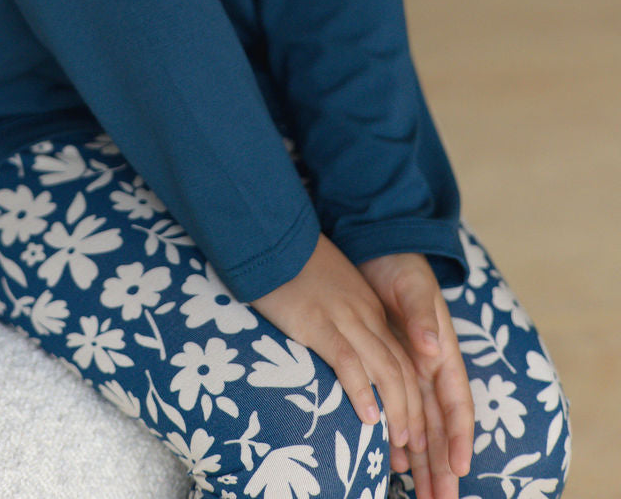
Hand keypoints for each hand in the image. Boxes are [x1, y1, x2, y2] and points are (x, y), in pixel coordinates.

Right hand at [249, 233, 426, 456]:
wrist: (272, 235)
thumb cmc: (293, 268)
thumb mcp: (330, 291)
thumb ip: (342, 318)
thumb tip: (345, 354)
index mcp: (368, 309)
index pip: (402, 359)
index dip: (411, 399)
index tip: (410, 432)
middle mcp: (364, 314)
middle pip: (401, 369)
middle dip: (411, 412)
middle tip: (411, 449)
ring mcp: (343, 318)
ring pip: (384, 369)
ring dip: (396, 409)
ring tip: (398, 442)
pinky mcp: (317, 322)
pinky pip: (348, 361)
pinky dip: (362, 390)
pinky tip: (368, 416)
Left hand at [357, 252, 474, 498]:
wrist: (375, 250)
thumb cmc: (399, 267)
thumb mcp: (412, 286)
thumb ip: (421, 316)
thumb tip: (432, 347)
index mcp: (443, 353)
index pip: (457, 404)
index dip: (459, 437)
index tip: (458, 467)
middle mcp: (430, 369)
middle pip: (440, 427)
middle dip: (443, 466)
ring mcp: (410, 372)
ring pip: (421, 426)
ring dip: (423, 462)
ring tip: (423, 497)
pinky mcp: (389, 369)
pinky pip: (397, 411)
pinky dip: (397, 438)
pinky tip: (392, 464)